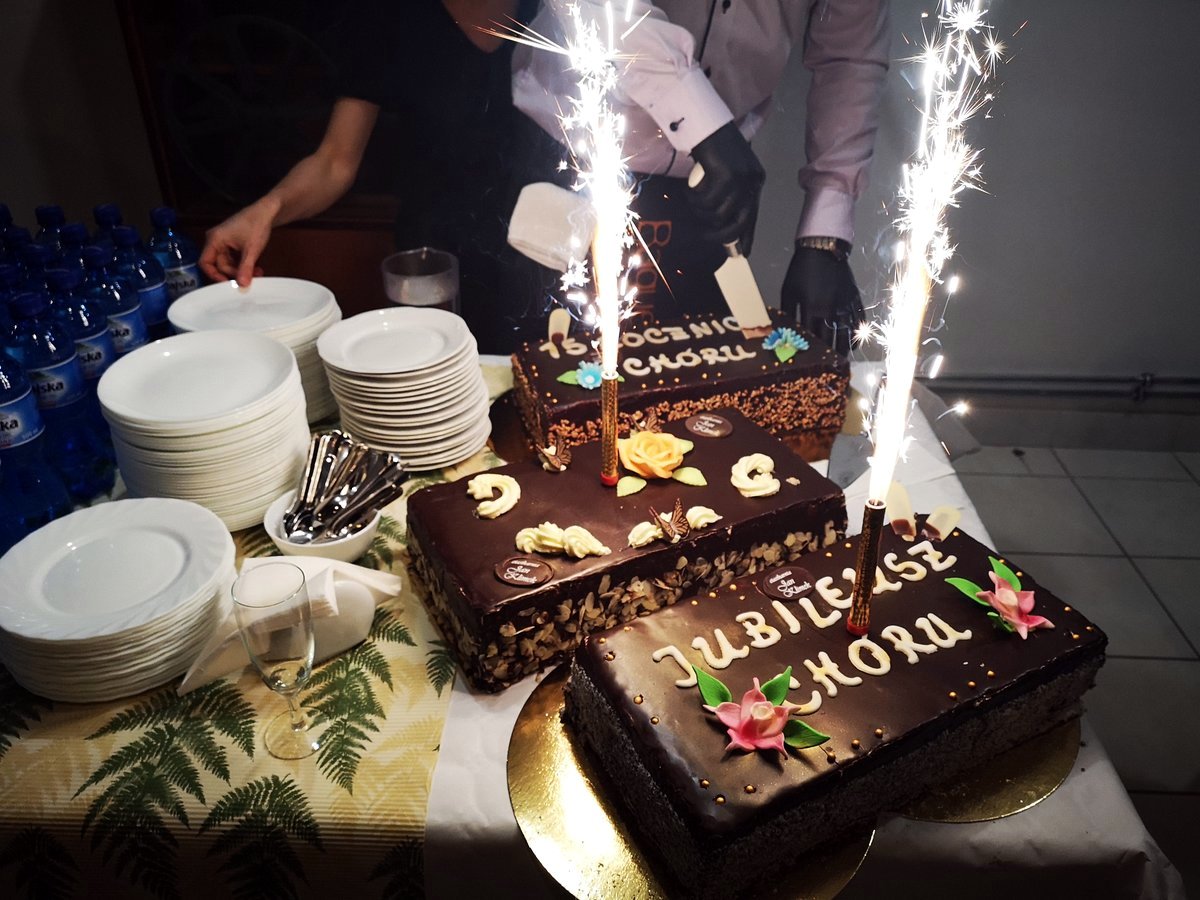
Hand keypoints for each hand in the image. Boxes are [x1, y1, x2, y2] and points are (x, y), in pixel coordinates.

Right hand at [199, 200, 275, 286]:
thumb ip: (246, 268)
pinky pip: (234, 260)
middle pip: (220, 265)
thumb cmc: (256, 224)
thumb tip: (242, 285)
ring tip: (257, 272)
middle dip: (235, 273)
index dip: (214, 275)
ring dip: (242, 270)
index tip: (227, 284)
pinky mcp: (232, 244)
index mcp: (214, 239)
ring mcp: (224, 243)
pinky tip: (255, 268)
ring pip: (229, 264)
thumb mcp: (251, 249)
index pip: (205, 262)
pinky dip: (244, 265)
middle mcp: (216, 241)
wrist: (267, 212)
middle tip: (250, 278)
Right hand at [686, 122, 765, 255]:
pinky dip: (693, 200)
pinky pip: (706, 202)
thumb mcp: (725, 173)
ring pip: (718, 214)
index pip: (753, 216)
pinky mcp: (726, 175)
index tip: (742, 253)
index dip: (747, 237)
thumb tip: (721, 224)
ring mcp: (741, 178)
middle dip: (720, 235)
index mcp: (755, 180)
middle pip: (739, 223)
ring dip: (700, 211)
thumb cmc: (712, 149)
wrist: (704, 123)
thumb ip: (728, 195)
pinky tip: (688, 191)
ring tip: (690, 200)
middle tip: (702, 235)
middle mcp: (752, 181)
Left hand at [780, 240, 863, 355]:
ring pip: (847, 332)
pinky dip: (857, 332)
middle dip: (828, 354)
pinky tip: (854, 343)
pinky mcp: (854, 298)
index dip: (811, 350)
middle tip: (827, 367)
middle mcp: (830, 308)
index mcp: (812, 307)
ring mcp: (844, 303)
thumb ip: (787, 311)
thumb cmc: (801, 270)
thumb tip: (784, 331)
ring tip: (841, 359)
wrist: (822, 248)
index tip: (809, 361)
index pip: (811, 335)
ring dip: (844, 348)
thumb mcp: (788, 290)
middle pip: (830, 338)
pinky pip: (859, 319)